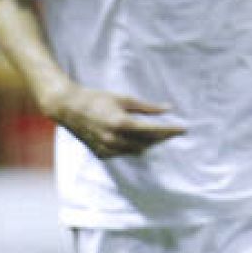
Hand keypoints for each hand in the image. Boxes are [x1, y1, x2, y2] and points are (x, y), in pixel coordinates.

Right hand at [46, 84, 186, 159]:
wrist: (68, 109)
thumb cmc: (96, 99)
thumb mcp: (123, 99)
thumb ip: (146, 107)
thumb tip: (167, 109)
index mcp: (121, 123)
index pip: (153, 131)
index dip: (170, 130)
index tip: (183, 129)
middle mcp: (114, 139)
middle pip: (147, 143)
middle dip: (161, 138)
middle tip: (171, 131)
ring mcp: (106, 148)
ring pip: (136, 151)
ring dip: (147, 144)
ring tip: (154, 135)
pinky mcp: (100, 153)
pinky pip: (122, 153)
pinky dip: (131, 147)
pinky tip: (133, 139)